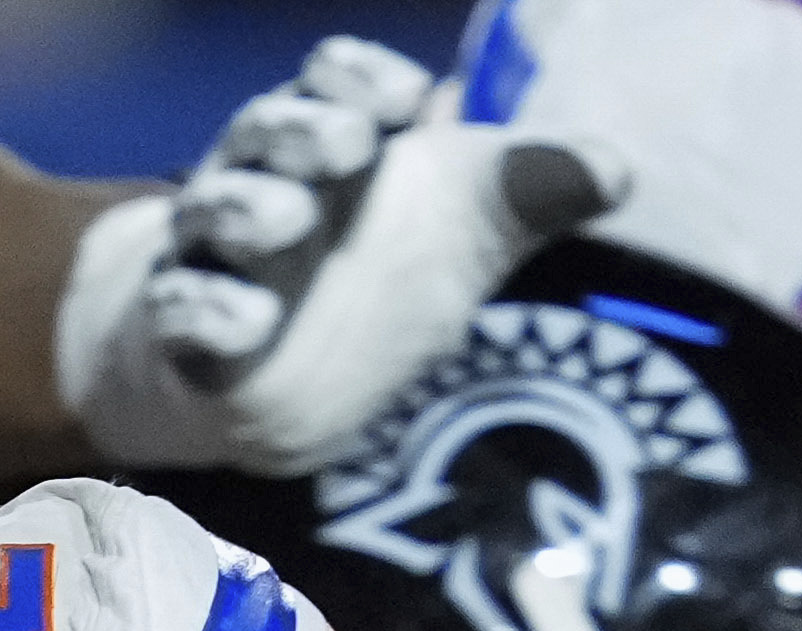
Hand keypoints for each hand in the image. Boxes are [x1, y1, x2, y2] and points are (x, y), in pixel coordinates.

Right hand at [53, 36, 621, 477]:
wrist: (266, 382)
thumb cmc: (368, 283)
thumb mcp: (460, 237)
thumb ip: (525, 192)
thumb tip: (619, 168)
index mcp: (332, 139)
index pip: (334, 78)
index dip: (362, 77)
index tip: (405, 102)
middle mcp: (267, 180)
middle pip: (268, 128)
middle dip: (306, 130)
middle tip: (349, 146)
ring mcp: (218, 255)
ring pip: (216, 209)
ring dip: (248, 209)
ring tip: (286, 222)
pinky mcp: (186, 330)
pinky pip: (182, 310)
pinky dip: (208, 313)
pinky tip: (244, 323)